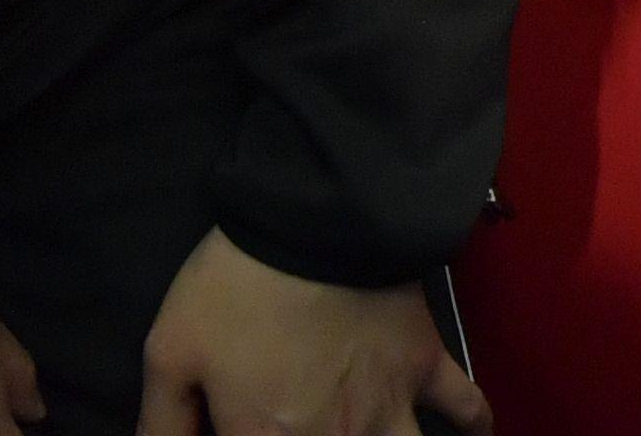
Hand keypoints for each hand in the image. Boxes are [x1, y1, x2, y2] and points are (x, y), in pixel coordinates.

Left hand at [137, 234, 484, 435]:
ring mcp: (389, 408)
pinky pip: (466, 406)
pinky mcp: (424, 364)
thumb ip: (162, 423)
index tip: (248, 431)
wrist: (312, 224)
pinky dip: (475, 423)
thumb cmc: (234, 290)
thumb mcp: (171, 354)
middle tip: (306, 427)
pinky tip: (478, 434)